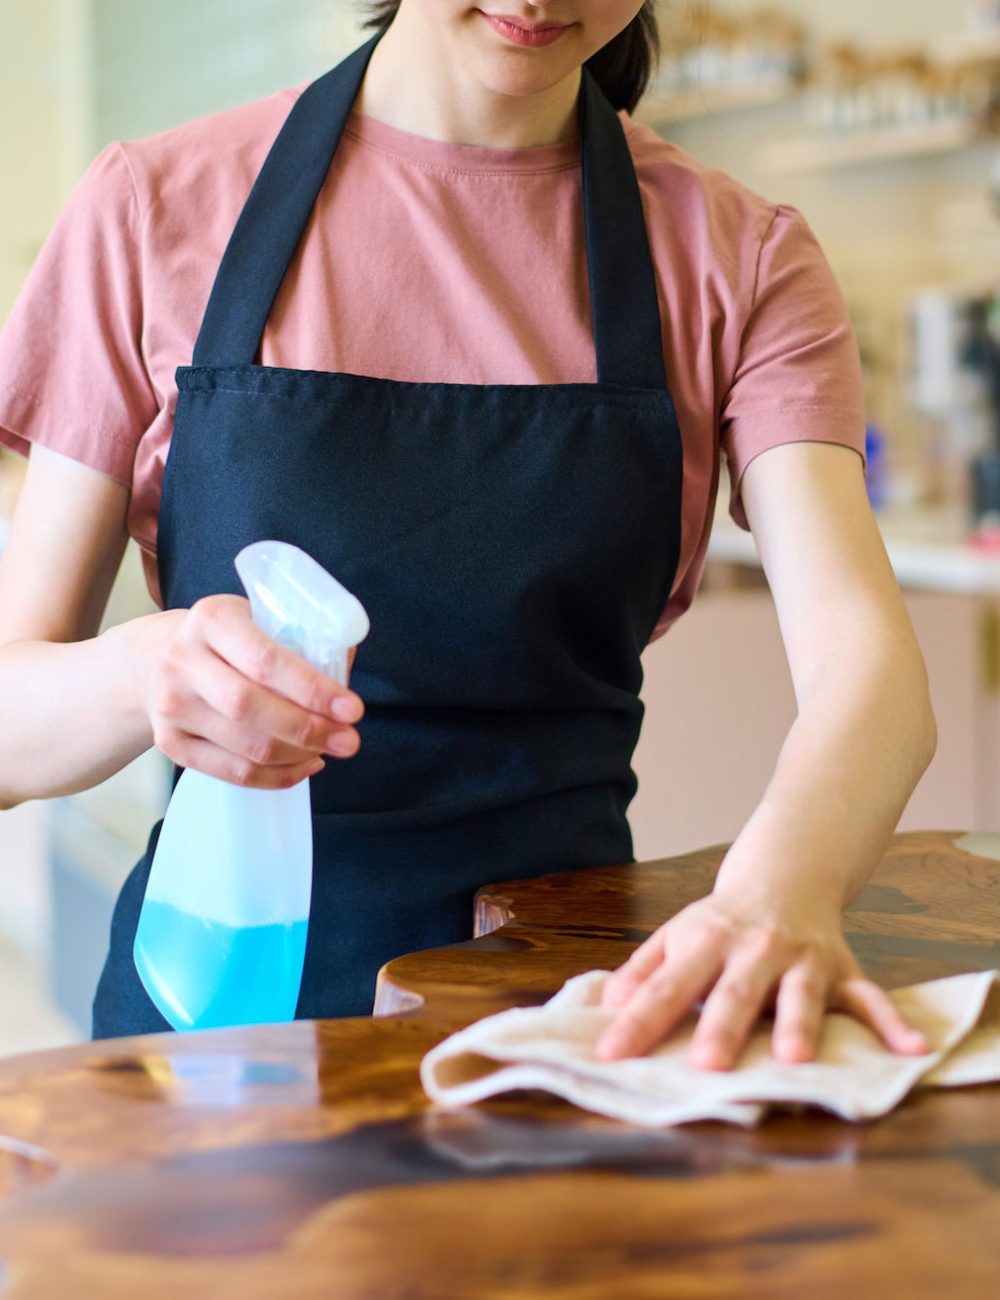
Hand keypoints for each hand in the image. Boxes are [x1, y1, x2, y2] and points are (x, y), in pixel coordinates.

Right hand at [131, 596, 363, 788]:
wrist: (152, 659)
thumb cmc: (223, 638)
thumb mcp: (254, 617)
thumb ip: (298, 638)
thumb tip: (345, 669)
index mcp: (212, 619)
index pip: (266, 661)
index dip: (313, 689)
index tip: (351, 708)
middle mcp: (183, 661)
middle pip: (251, 708)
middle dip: (309, 729)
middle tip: (349, 740)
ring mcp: (171, 706)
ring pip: (244, 746)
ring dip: (298, 755)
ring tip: (330, 749)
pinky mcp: (170, 743)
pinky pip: (232, 772)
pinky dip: (276, 776)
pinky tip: (305, 765)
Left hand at [596, 888, 927, 1069]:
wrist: (785, 875)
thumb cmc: (721, 922)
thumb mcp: (676, 936)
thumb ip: (641, 971)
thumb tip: (604, 1006)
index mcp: (706, 941)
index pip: (666, 986)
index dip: (638, 1021)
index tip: (611, 1054)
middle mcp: (755, 949)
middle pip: (735, 991)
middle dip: (721, 1026)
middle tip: (708, 1066)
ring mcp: (803, 960)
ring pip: (801, 995)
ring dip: (799, 1025)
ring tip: (794, 1059)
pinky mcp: (843, 970)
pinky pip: (871, 998)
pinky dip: (892, 1022)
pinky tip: (912, 1048)